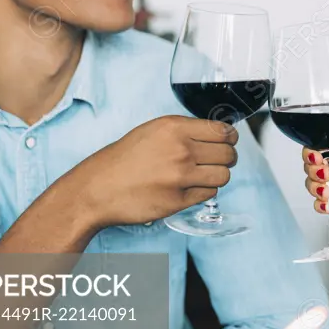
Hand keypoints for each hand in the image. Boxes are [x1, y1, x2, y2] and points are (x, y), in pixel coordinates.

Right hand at [62, 115, 238, 227]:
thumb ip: (184, 130)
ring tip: (204, 175)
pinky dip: (204, 191)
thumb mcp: (153, 131)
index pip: (223, 131)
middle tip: (219, 160)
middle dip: (227, 158)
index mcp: (175, 128)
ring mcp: (180, 177)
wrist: (97, 188)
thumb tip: (217, 133)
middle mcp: (181, 150)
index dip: (230, 138)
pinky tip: (190, 187)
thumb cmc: (122, 159)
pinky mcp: (179, 200)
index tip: (228, 141)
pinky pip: (209, 193)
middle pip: (228, 154)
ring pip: (224, 175)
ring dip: (218, 175)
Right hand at [302, 140, 328, 220]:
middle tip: (324, 174)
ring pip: (311, 183)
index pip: (320, 146)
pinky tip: (328, 204)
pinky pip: (319, 204)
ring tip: (327, 191)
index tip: (317, 158)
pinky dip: (319, 204)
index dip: (313, 151)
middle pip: (311, 164)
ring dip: (314, 186)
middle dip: (312, 169)